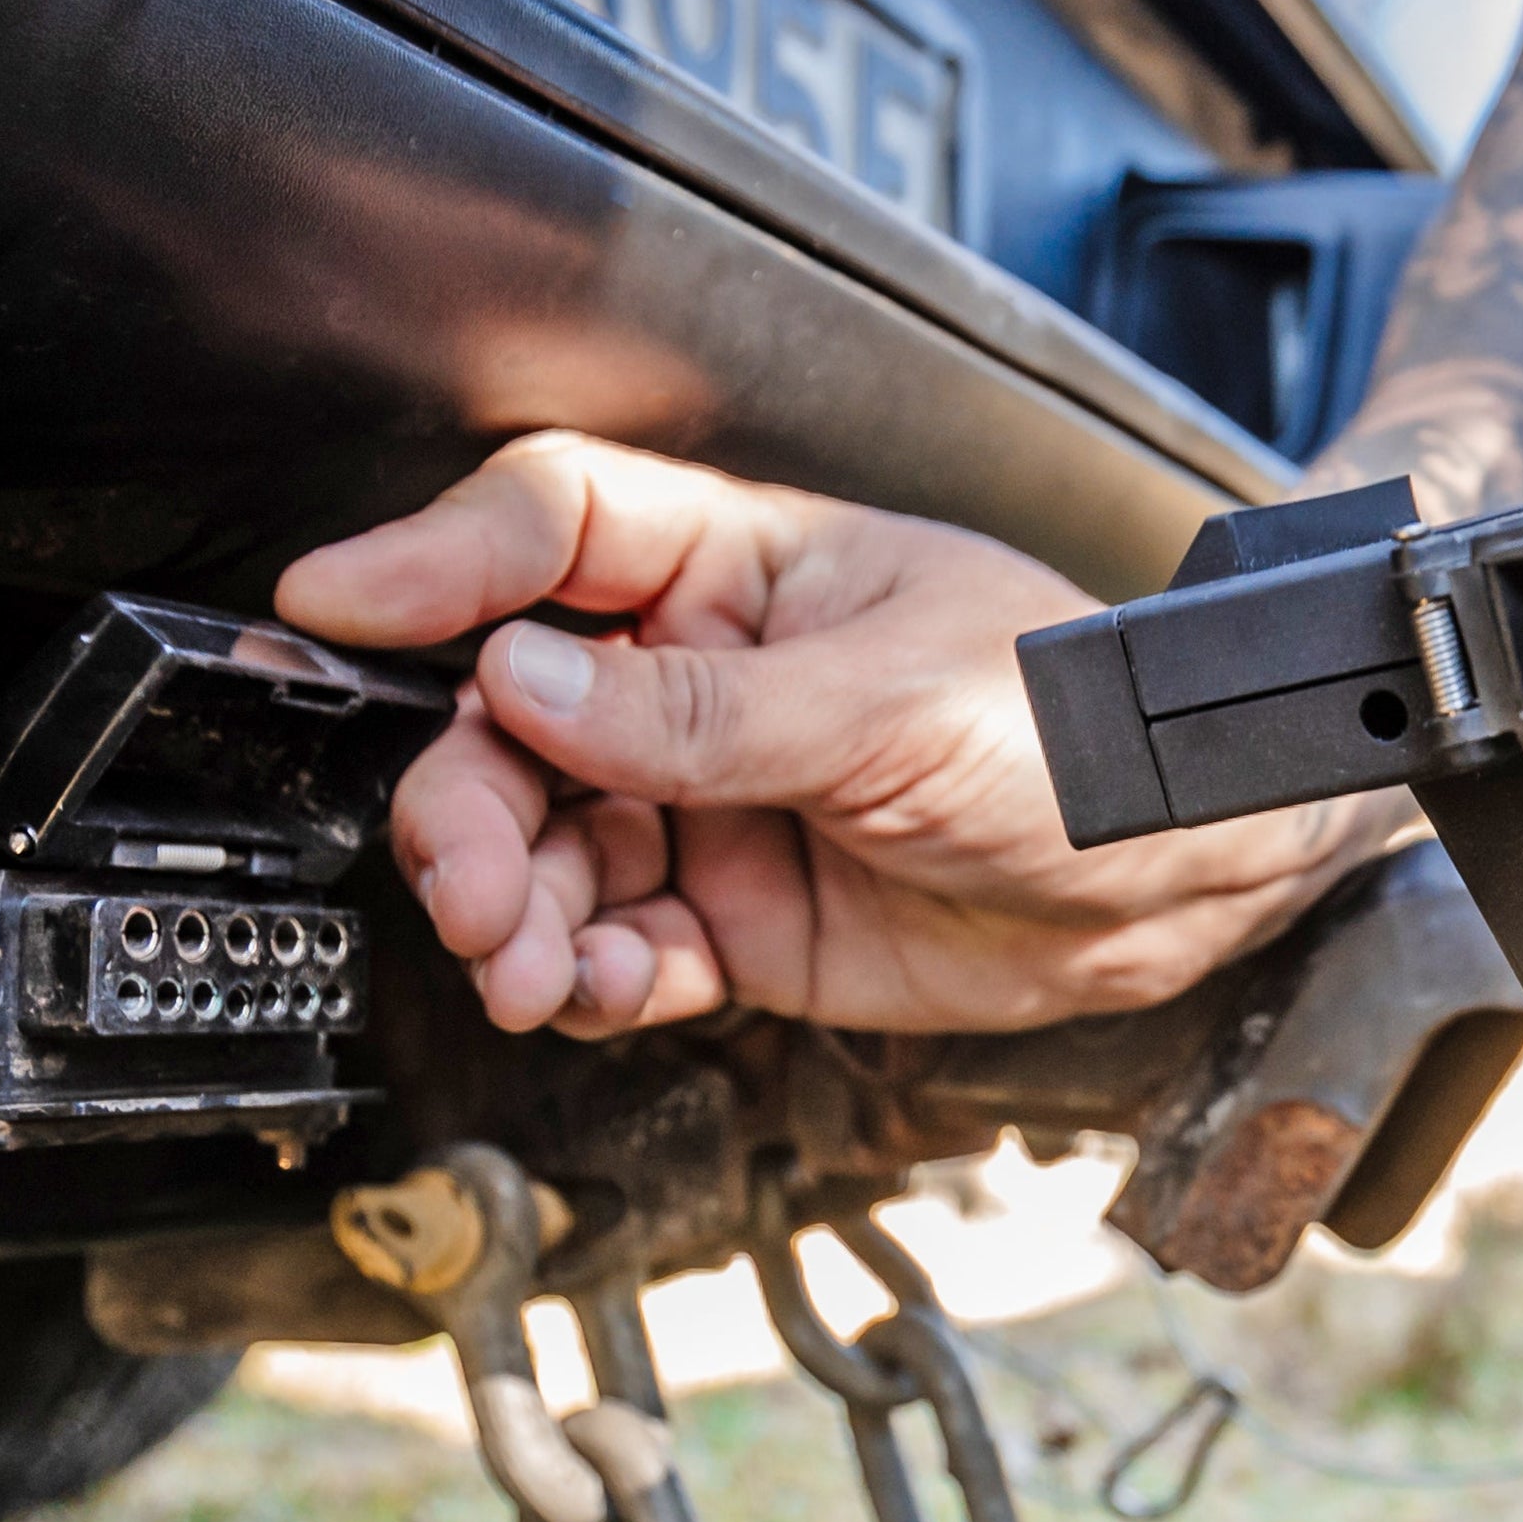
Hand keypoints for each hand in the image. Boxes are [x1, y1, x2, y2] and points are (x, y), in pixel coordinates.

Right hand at [274, 433, 1374, 1038]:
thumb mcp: (890, 706)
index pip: (549, 530)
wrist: (1190, 869)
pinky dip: (590, 977)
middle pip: (511, 718)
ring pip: (549, 845)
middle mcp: (708, 683)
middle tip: (471, 884)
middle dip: (467, 803)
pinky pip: (620, 945)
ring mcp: (718, 802)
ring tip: (528, 963)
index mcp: (743, 573)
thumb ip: (702, 719)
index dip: (434, 564)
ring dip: (514, 908)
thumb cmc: (1077, 726)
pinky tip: (601, 991)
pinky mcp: (742, 916)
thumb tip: (526, 687)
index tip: (332, 608)